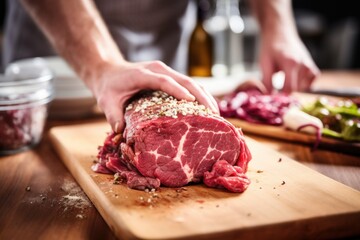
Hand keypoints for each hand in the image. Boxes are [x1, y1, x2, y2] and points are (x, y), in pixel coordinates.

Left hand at [92, 60, 218, 132]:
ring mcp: (166, 71)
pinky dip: (199, 95)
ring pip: (191, 82)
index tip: (191, 101)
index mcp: (143, 74)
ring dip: (205, 96)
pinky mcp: (170, 76)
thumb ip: (113, 116)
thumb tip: (120, 133)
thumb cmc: (109, 87)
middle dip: (201, 96)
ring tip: (216, 114)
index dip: (178, 90)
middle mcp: (158, 69)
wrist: (110, 71)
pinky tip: (207, 108)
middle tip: (214, 114)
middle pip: (185, 80)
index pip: (164, 81)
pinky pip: (188, 84)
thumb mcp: (106, 101)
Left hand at [259, 32, 319, 93]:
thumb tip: (267, 97)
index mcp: (290, 64)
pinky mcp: (311, 65)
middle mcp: (303, 64)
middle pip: (296, 89)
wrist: (279, 32)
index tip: (272, 97)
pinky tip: (294, 79)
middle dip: (285, 92)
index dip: (280, 96)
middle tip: (276, 88)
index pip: (289, 89)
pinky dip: (304, 83)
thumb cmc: (270, 47)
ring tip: (284, 78)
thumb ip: (266, 81)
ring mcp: (309, 64)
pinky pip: (312, 80)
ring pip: (304, 86)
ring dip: (294, 87)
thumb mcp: (264, 63)